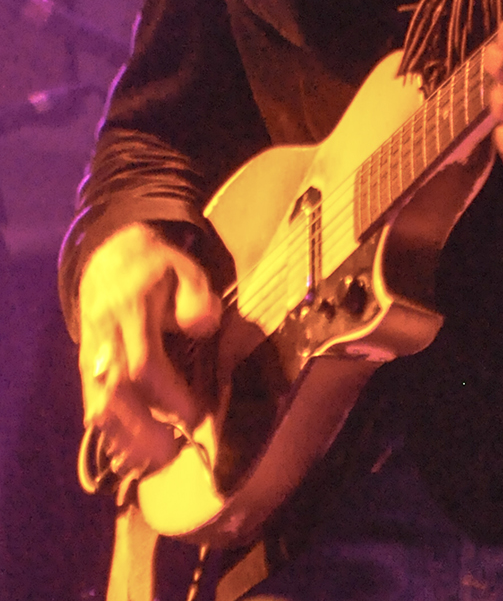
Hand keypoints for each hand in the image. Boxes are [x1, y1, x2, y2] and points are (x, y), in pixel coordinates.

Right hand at [75, 223, 222, 479]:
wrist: (110, 256)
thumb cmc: (157, 267)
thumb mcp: (185, 269)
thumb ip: (196, 297)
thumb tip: (203, 326)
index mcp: (130, 313)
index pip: (143, 364)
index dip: (168, 394)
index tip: (194, 414)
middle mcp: (103, 337)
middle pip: (113, 391)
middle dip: (139, 426)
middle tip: (169, 450)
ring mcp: (89, 353)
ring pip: (96, 400)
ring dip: (122, 434)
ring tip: (149, 460)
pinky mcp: (84, 364)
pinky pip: (90, 400)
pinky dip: (108, 428)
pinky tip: (127, 450)